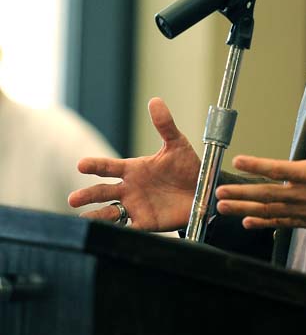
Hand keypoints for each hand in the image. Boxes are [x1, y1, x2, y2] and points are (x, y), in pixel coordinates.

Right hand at [68, 97, 200, 231]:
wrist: (203, 191)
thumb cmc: (187, 166)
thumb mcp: (177, 144)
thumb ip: (165, 125)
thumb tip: (155, 100)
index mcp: (134, 169)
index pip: (109, 167)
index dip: (95, 165)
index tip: (81, 165)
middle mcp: (130, 188)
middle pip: (103, 192)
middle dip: (88, 195)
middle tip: (73, 199)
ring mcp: (135, 206)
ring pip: (109, 212)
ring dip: (97, 215)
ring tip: (85, 219)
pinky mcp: (145, 223)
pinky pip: (128, 229)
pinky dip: (118, 231)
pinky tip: (108, 233)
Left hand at [215, 98, 305, 231]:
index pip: (279, 169)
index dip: (257, 165)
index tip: (239, 160)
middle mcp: (305, 194)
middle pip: (267, 194)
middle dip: (242, 192)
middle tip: (219, 191)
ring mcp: (304, 210)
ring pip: (269, 211)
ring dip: (245, 208)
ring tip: (224, 206)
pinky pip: (281, 223)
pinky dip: (263, 223)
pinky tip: (247, 221)